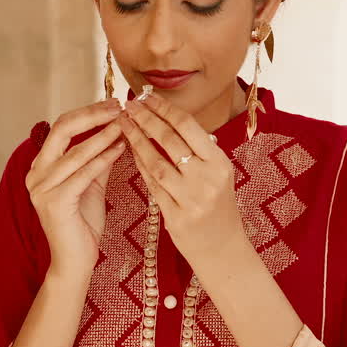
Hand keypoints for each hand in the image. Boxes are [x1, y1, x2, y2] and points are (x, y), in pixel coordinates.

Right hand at [25, 99, 126, 280]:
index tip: (113, 103)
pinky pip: (83, 174)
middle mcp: (36, 173)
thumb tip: (115, 129)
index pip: (61, 127)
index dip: (88, 112)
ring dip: (103, 135)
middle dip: (92, 115)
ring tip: (125, 124)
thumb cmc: (83, 223)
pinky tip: (120, 149)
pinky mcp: (54, 202)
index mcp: (41, 165)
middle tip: (118, 106)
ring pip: (76, 152)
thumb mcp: (91, 184)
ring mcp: (42, 188)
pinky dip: (103, 159)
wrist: (75, 261)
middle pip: (62, 130)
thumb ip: (97, 158)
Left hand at [119, 93, 245, 262]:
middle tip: (129, 105)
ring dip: (137, 140)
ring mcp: (191, 200)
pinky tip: (129, 151)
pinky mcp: (175, 217)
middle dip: (146, 119)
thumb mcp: (218, 175)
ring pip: (157, 162)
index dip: (165, 109)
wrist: (223, 250)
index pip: (189, 127)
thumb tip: (169, 118)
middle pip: (171, 141)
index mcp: (220, 164)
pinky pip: (152, 185)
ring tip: (123, 124)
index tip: (147, 97)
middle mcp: (207, 179)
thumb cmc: (218, 207)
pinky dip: (139, 166)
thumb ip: (199, 151)